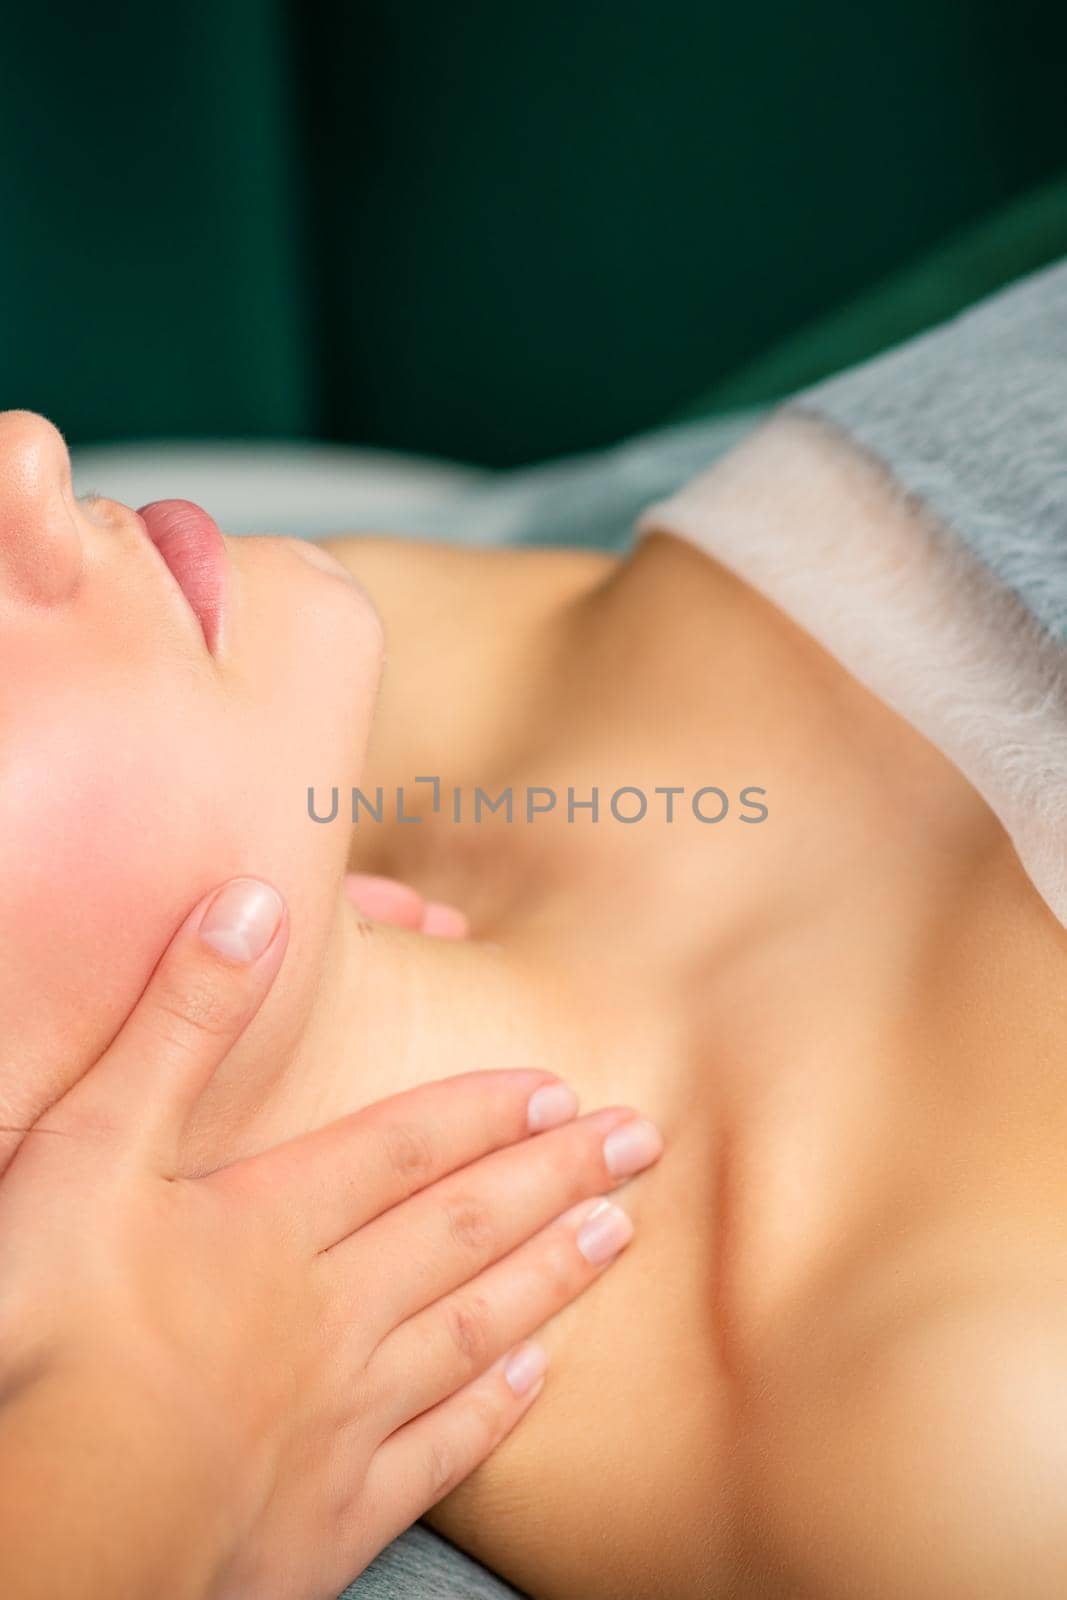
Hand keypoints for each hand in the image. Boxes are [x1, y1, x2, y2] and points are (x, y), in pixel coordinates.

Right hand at [0, 877, 660, 1599]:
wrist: (54, 1527)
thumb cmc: (51, 1332)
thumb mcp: (94, 1150)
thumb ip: (180, 1026)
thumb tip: (254, 899)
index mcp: (273, 1225)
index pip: (403, 1147)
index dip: (482, 1111)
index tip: (560, 1089)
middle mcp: (330, 1312)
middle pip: (465, 1228)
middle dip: (557, 1177)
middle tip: (643, 1143)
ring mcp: (340, 1418)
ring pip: (473, 1328)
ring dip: (552, 1275)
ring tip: (619, 1234)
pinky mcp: (330, 1517)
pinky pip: (437, 1453)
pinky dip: (491, 1412)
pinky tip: (534, 1379)